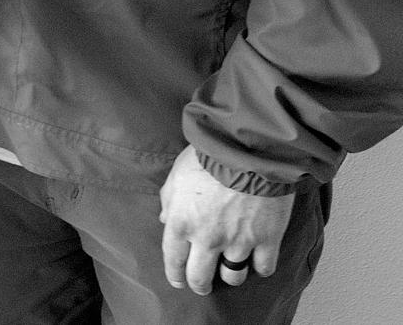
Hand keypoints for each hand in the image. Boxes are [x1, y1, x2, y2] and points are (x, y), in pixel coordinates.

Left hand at [159, 144, 294, 294]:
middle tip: (203, 283)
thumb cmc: (208, 154)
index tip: (178, 280)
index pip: (173, 262)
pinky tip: (257, 258)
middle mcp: (208, 239)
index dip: (175, 275)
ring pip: (233, 277)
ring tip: (230, 266)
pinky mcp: (267, 240)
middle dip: (200, 284)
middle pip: (200, 279)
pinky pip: (263, 268)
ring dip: (229, 274)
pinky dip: (260, 266)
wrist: (247, 147)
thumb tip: (165, 218)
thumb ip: (169, 198)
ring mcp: (238, 242)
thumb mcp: (178, 172)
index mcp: (182, 222)